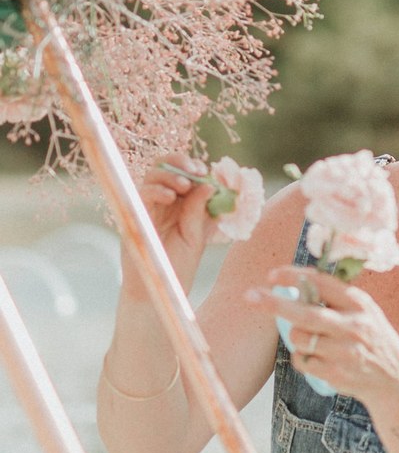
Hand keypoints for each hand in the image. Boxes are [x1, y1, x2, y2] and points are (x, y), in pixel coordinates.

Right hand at [125, 152, 221, 299]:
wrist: (158, 289)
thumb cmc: (178, 265)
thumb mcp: (195, 237)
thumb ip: (198, 211)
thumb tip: (209, 184)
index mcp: (182, 204)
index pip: (186, 174)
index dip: (195, 168)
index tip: (207, 171)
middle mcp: (165, 202)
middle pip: (167, 167)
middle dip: (181, 162)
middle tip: (196, 170)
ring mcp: (149, 207)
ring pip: (153, 175)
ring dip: (170, 174)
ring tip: (184, 185)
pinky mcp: (135, 215)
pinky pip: (142, 193)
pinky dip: (156, 190)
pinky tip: (169, 197)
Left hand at [247, 266, 398, 402]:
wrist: (395, 381)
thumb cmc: (371, 341)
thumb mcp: (364, 314)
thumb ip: (335, 301)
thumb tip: (293, 285)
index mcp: (359, 303)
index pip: (321, 282)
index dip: (293, 276)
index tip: (272, 275)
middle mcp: (354, 326)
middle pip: (304, 313)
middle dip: (273, 303)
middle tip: (249, 295)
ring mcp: (345, 351)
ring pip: (300, 339)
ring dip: (296, 339)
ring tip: (314, 342)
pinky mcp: (337, 374)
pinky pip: (303, 361)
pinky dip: (303, 360)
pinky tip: (319, 360)